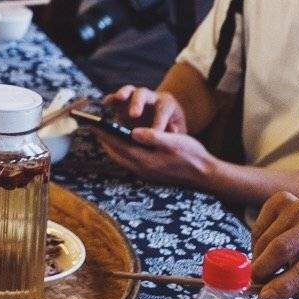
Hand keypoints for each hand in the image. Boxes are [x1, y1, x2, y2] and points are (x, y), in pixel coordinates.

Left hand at [93, 125, 216, 189]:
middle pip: (116, 154)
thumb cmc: (191, 155)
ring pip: (121, 158)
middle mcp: (142, 168)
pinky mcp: (150, 172)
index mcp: (145, 160)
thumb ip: (152, 137)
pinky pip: (129, 160)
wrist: (204, 174)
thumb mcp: (172, 141)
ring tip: (105, 134)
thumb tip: (133, 132)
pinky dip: (122, 151)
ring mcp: (146, 172)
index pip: (118, 145)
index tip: (94, 124)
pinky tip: (124, 144)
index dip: (105, 134)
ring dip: (112, 146)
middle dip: (104, 140)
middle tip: (95, 127)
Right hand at [101, 86, 187, 132]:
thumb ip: (175, 131)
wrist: (165, 125)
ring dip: (123, 94)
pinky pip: (116, 97)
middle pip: (145, 94)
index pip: (163, 109)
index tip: (156, 133)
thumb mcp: (179, 132)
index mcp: (167, 104)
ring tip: (119, 99)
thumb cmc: (172, 129)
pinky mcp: (124, 103)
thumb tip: (173, 131)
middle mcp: (151, 97)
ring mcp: (136, 98)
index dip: (160, 120)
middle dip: (138, 103)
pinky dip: (111, 99)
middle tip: (134, 115)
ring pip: (130, 91)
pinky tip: (106, 104)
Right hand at [249, 191, 298, 298]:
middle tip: (255, 281)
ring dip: (259, 257)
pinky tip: (264, 247)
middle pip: (282, 248)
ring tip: (263, 266)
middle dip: (263, 269)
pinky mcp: (282, 200)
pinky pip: (260, 225)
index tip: (266, 297)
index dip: (283, 285)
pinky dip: (256, 242)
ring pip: (267, 238)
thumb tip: (267, 292)